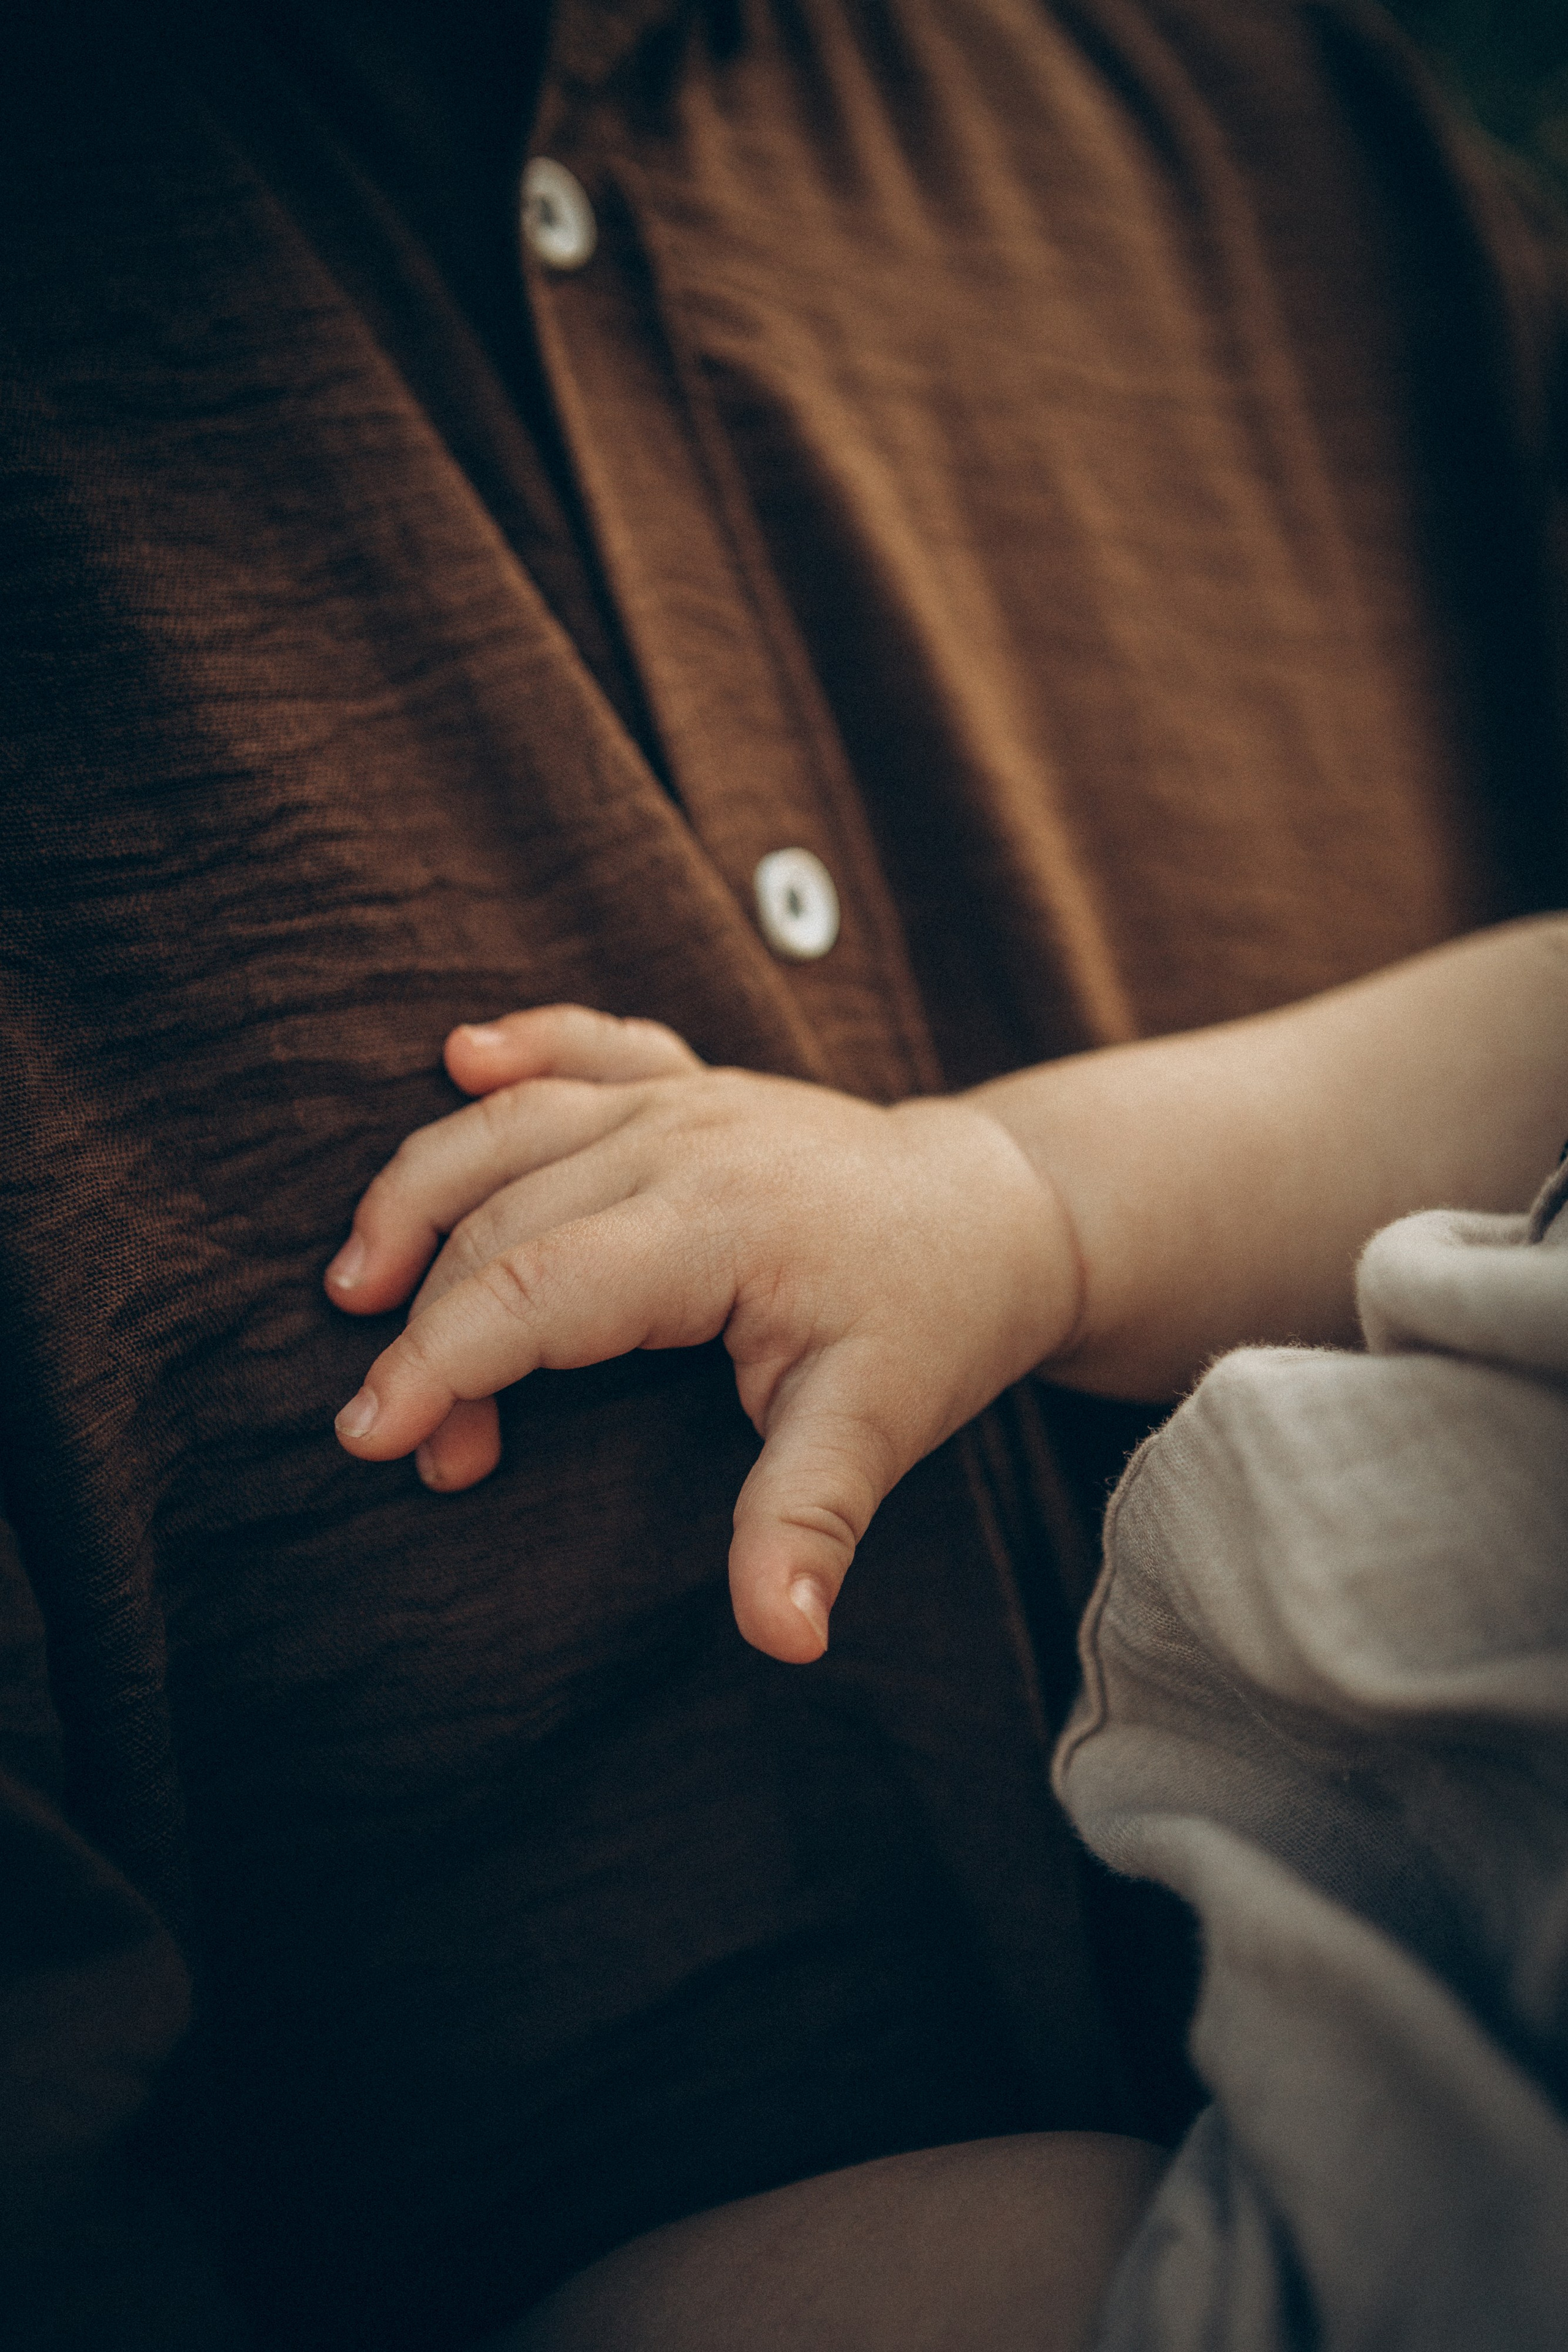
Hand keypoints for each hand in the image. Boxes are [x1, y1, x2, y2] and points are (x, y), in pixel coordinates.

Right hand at [325, 1007, 1081, 1661]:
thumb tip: (785, 1638)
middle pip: (499, 1219)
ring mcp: (683, 1100)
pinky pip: (584, 1046)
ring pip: (511, 1125)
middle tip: (413, 1446)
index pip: (534, 1287)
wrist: (996, 1214)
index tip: (371, 1438)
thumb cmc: (936, 1318)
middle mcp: (682, 1142)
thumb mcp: (881, 1425)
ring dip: (420, 1192)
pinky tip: (461, 1055)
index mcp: (715, 1223)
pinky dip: (518, 1047)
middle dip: (429, 1333)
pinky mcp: (688, 1084)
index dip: (439, 1363)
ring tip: (356, 1283)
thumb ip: (811, 1523)